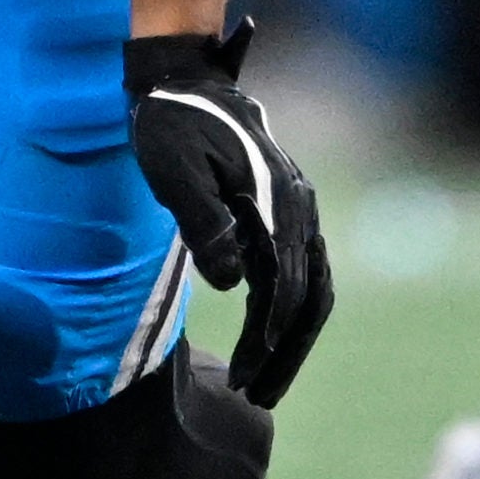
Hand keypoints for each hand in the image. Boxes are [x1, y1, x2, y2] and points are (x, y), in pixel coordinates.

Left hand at [122, 26, 333, 407]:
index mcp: (277, 201)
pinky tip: (261, 339)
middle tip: (258, 398)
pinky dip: (286, 312)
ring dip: (290, 339)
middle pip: (311, 297)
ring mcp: (297, 210)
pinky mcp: (283, 212)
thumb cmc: (168, 124)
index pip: (286, 286)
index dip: (270, 336)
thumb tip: (233, 284)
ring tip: (262, 384)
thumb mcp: (172, 169)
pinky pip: (299, 273)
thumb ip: (202, 223)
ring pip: (312, 289)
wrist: (181, 80)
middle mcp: (300, 208)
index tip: (250, 378)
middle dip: (286, 352)